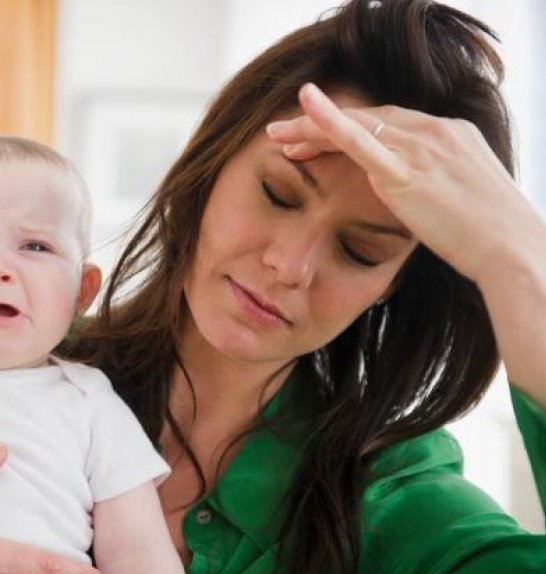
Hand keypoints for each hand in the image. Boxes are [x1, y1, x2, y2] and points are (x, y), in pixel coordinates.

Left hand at [265, 83, 544, 283]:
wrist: (512, 250)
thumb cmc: (492, 234)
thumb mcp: (462, 197)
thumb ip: (435, 184)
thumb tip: (416, 194)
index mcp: (448, 134)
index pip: (387, 121)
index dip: (347, 127)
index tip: (315, 138)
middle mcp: (434, 132)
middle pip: (366, 118)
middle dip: (319, 124)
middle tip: (283, 133)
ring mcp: (421, 148)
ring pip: (355, 126)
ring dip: (309, 128)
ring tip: (275, 135)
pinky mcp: (407, 172)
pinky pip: (361, 141)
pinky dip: (330, 122)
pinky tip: (305, 108)